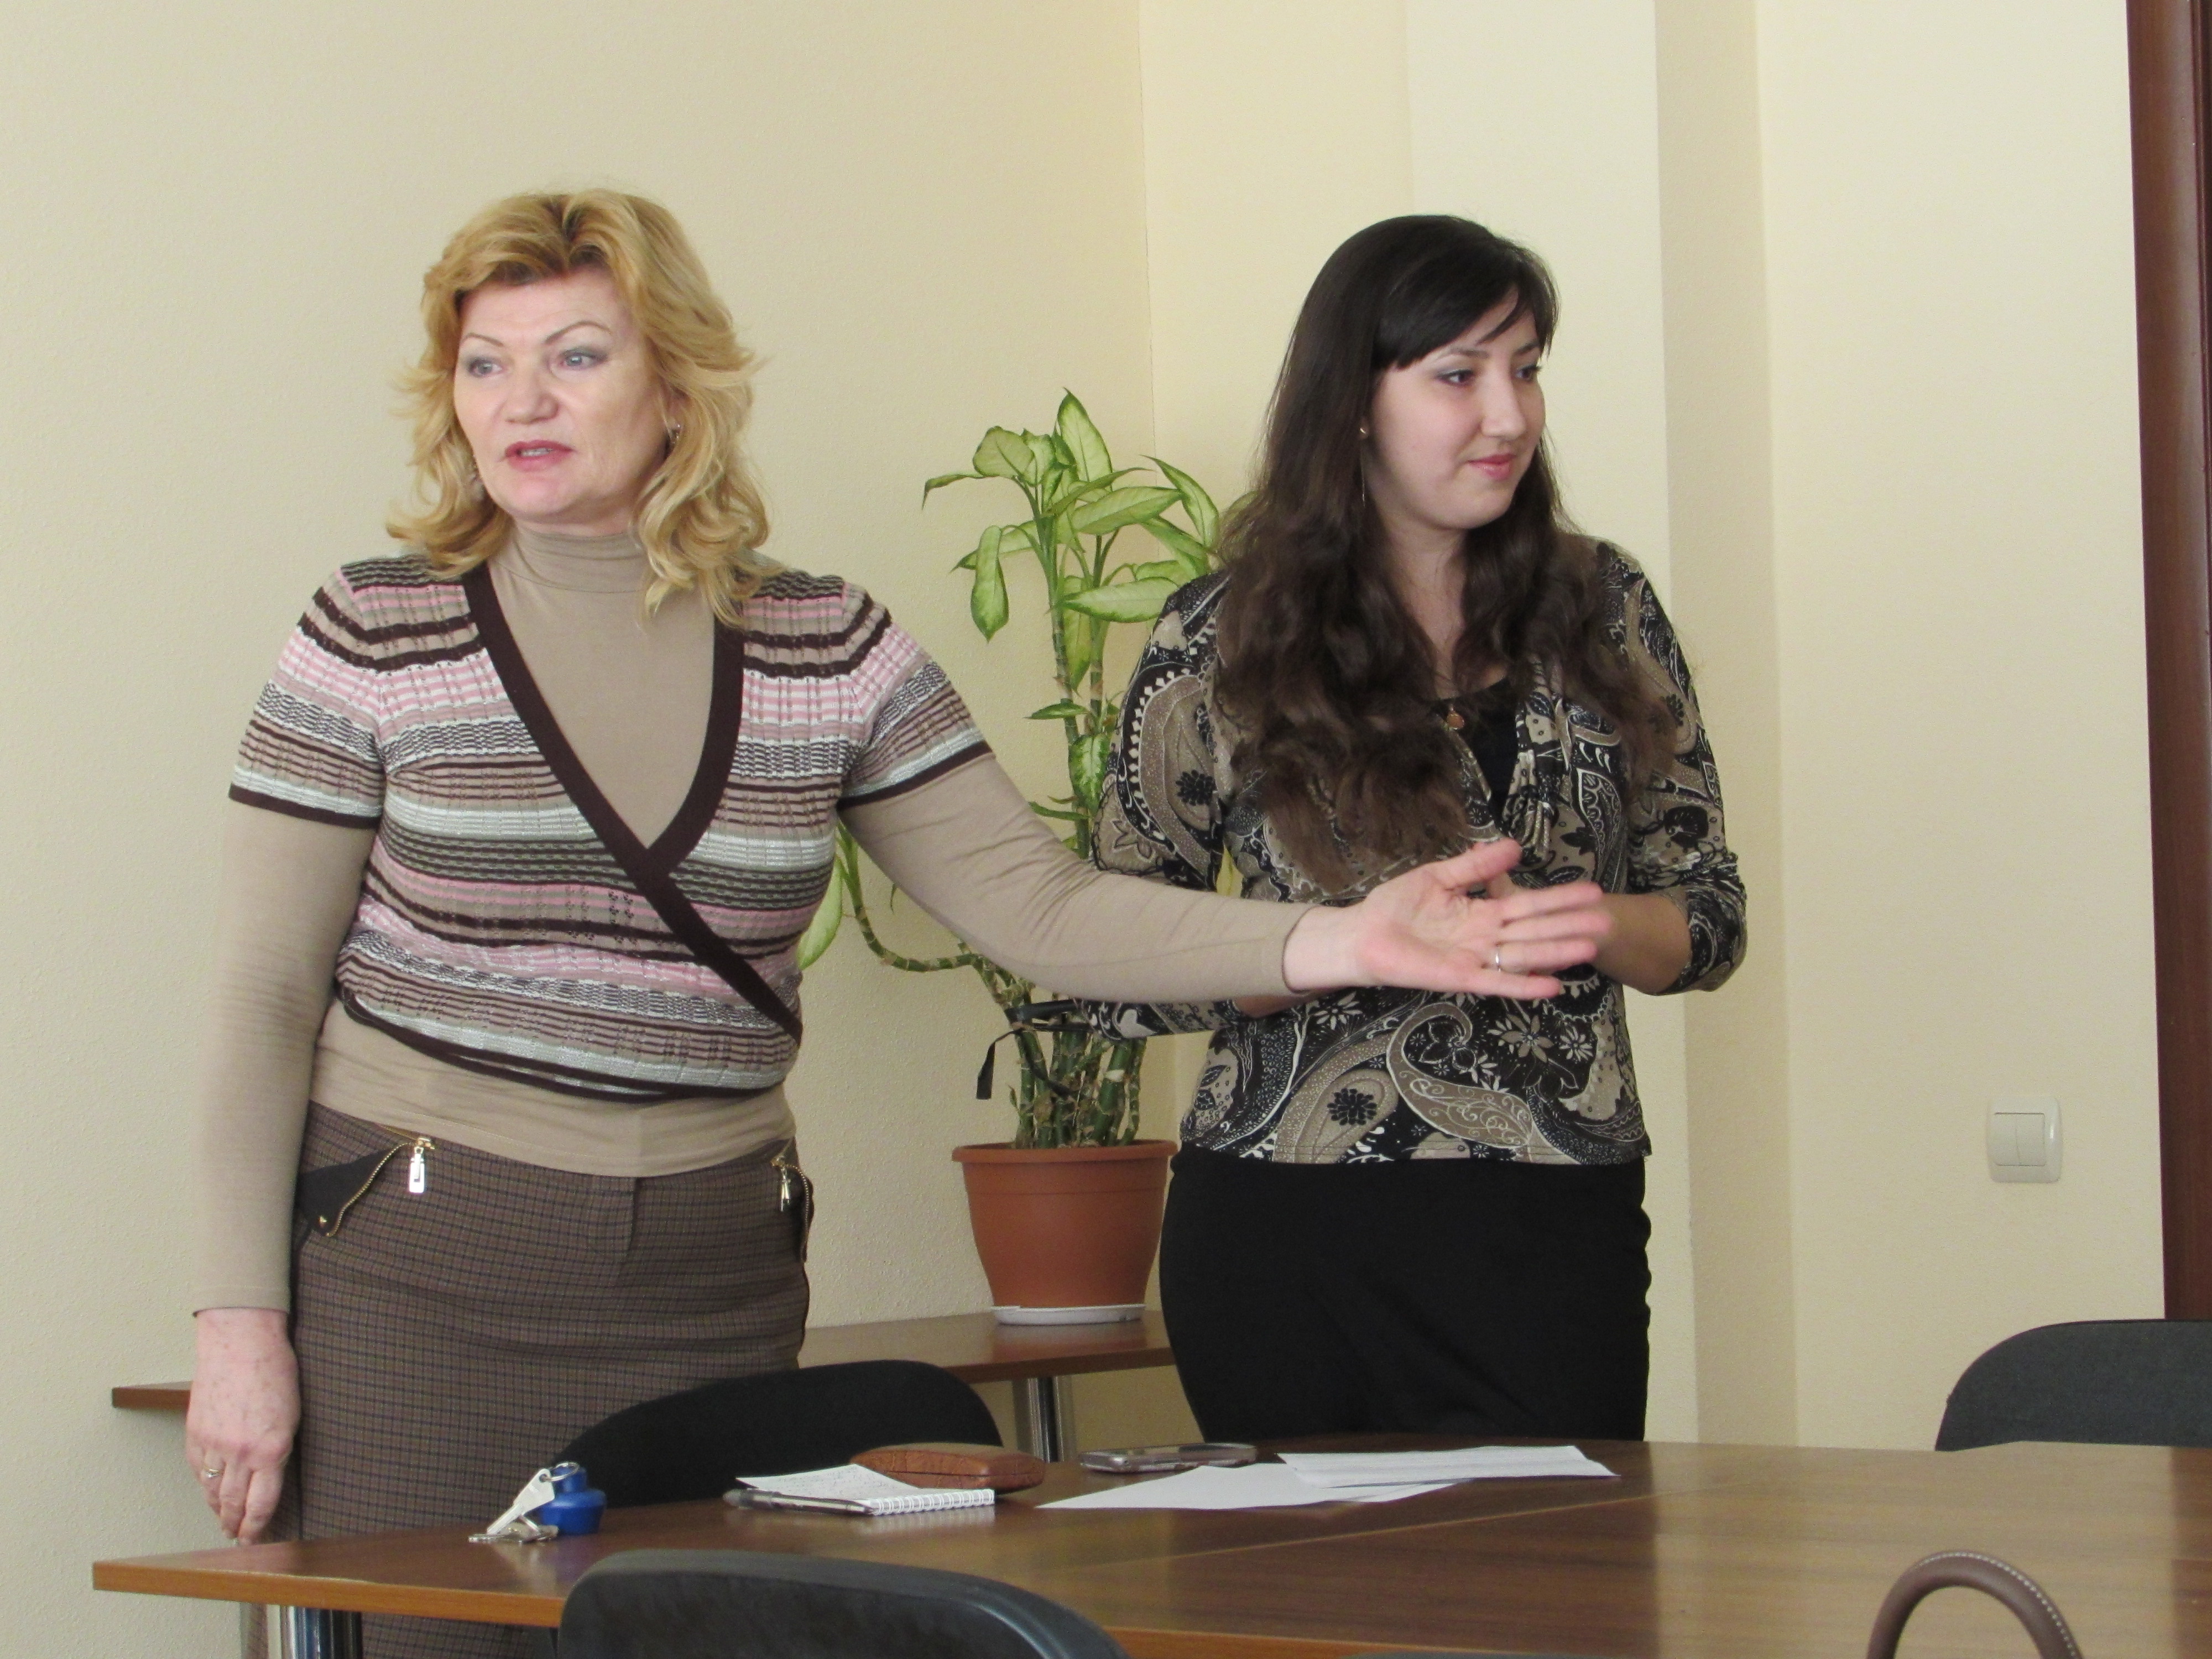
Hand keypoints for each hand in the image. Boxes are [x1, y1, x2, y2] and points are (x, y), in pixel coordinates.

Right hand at [185, 1307, 297, 1542]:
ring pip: (212, 1490)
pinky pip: (198, 1469)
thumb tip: (270, 1475)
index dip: (257, 1527)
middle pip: (234, 1503)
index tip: (255, 1540)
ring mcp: (214, 1444)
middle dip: (236, 1525)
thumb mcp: (292, 1415)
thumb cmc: (275, 1371)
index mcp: (272, 1449)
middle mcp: (240, 1452)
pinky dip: (203, 1483)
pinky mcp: (195, 1433)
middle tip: (238, 1539)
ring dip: (217, 1509)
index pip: (262, 1503)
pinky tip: (208, 1491)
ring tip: (222, 1521)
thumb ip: (278, 1449)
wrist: (241, 1342)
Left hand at [1280, 839, 1609, 999]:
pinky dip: (1524, 985)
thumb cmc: (1395, 906)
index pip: (1529, 904)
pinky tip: (1553, 986)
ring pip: (1525, 955)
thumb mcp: (1438, 876)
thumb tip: (1515, 846)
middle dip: (1571, 925)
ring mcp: (1475, 958)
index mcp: (1483, 912)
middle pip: (1536, 930)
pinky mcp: (1459, 978)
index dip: (1560, 899)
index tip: (1594, 891)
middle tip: (1609, 921)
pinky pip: (1497, 982)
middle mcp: (1486, 937)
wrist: (1361, 933)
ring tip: (1591, 947)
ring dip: (1557, 953)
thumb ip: (1476, 865)